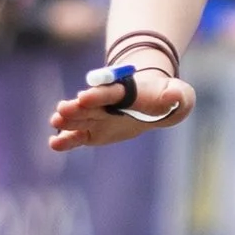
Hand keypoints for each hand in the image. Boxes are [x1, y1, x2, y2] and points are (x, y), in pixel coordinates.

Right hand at [48, 68, 194, 150]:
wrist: (151, 104)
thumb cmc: (166, 98)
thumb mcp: (179, 95)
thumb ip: (179, 95)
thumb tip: (174, 97)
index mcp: (125, 91)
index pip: (110, 92)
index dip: (98, 95)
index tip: (85, 97)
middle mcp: (106, 103)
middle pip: (90, 105)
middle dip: (77, 107)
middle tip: (62, 110)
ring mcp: (97, 117)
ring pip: (80, 119)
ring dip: (67, 120)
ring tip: (55, 122)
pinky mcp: (92, 132)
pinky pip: (77, 137)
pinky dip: (66, 140)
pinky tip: (54, 144)